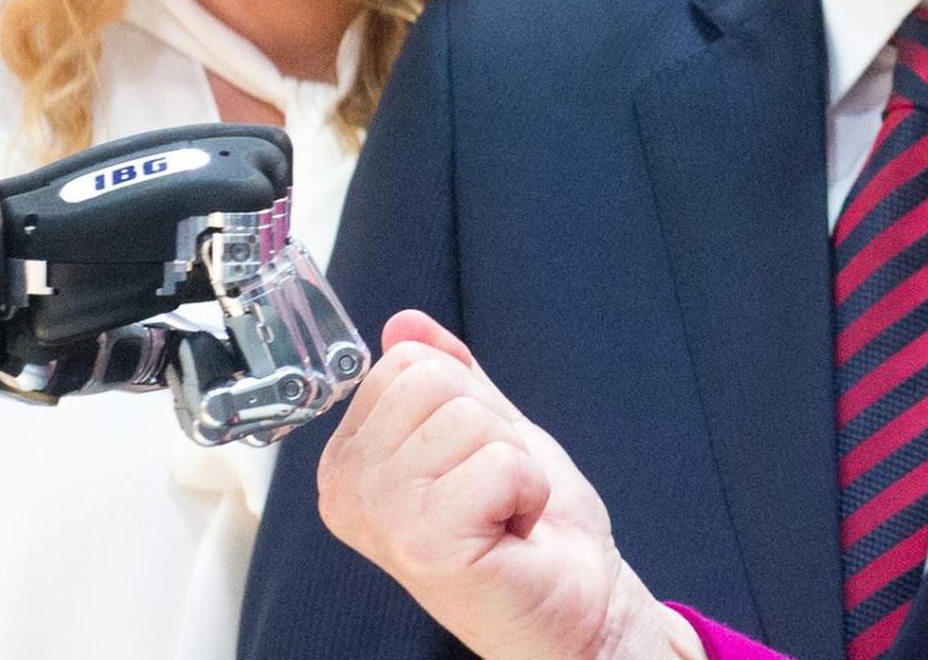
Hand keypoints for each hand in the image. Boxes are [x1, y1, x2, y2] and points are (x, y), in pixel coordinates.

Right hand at [316, 310, 704, 659]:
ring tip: (502, 511)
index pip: (406, 362)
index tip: (471, 460)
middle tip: (493, 489)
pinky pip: (500, 463)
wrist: (576, 604)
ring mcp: (382, 519)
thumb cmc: (531, 531)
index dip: (465, 402)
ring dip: (513, 462)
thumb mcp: (488, 430)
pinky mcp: (424, 545)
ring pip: (469, 418)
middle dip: (491, 428)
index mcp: (352, 460)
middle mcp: (351, 491)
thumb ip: (447, 376)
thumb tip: (405, 324)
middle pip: (433, 381)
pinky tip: (512, 531)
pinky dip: (527, 491)